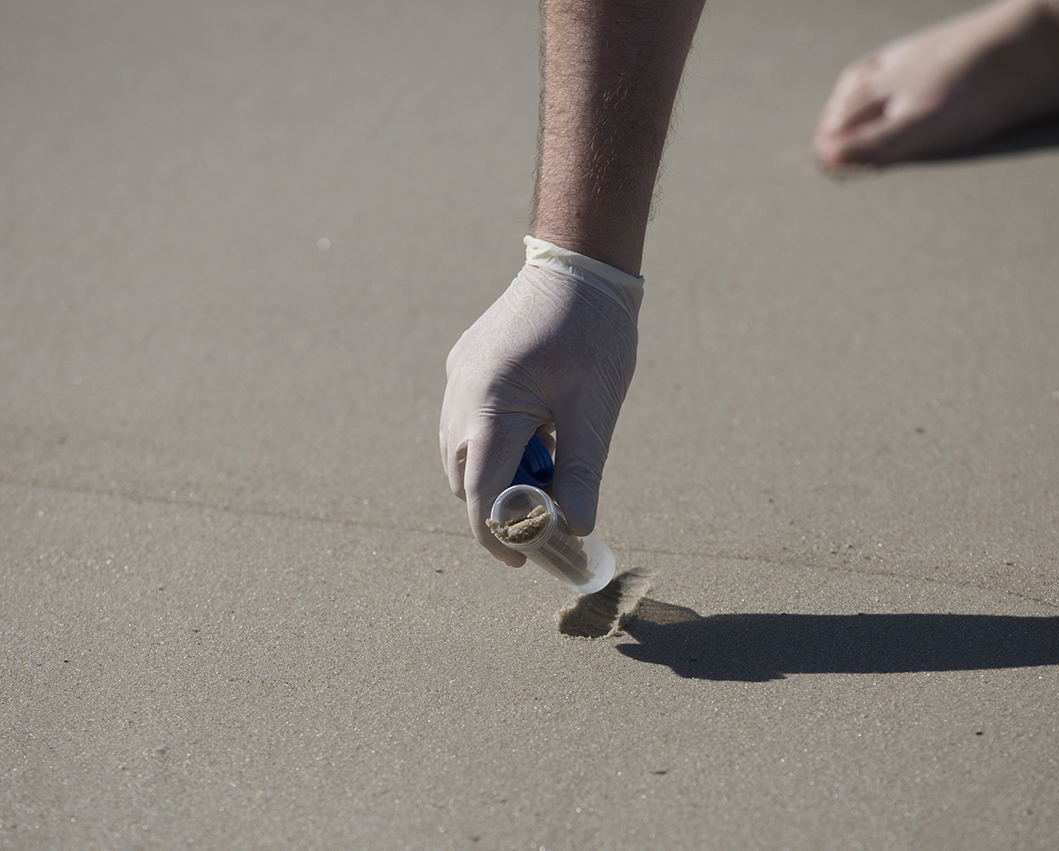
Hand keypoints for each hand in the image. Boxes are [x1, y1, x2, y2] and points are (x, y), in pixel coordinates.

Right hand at [440, 262, 640, 565]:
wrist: (580, 262)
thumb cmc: (594, 333)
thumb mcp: (595, 410)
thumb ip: (581, 473)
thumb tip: (576, 529)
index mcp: (489, 407)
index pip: (480, 494)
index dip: (500, 535)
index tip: (524, 562)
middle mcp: (460, 395)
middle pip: (465, 478)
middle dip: (501, 505)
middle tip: (547, 519)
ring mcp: (459, 378)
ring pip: (463, 453)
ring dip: (499, 474)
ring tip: (551, 471)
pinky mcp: (467, 365)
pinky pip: (469, 422)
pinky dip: (497, 444)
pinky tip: (540, 435)